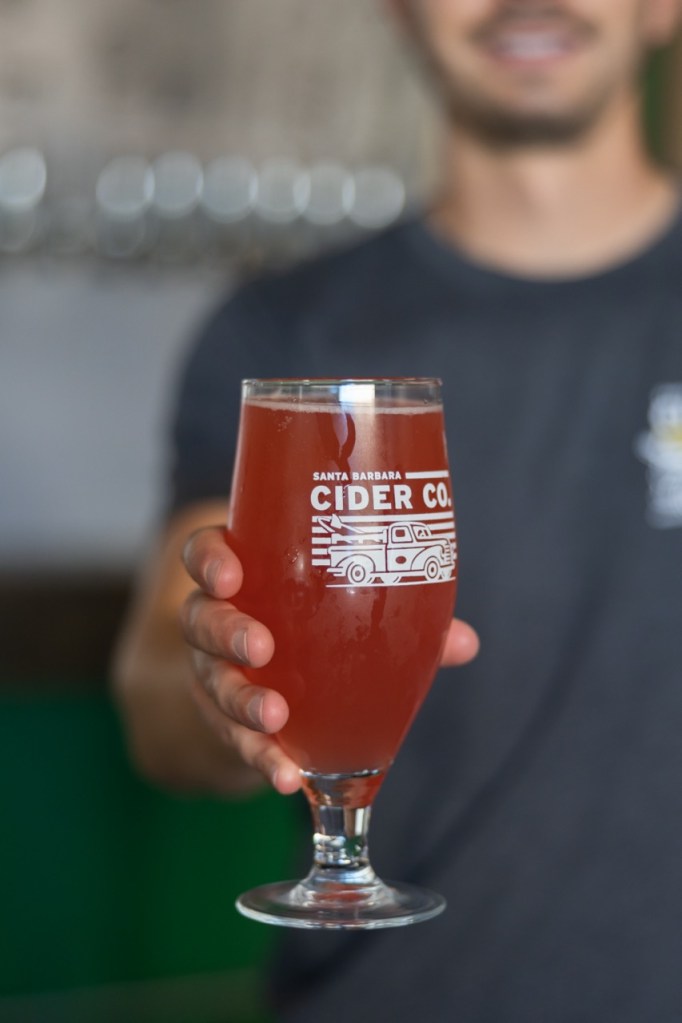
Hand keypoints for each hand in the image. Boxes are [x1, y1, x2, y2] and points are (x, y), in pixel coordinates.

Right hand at [181, 525, 479, 795]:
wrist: (272, 679)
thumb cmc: (318, 623)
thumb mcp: (347, 612)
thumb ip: (402, 620)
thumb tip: (464, 641)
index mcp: (244, 574)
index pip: (205, 554)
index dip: (210, 561)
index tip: (231, 576)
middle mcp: (215, 619)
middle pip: (201, 618)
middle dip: (228, 633)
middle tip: (261, 648)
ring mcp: (212, 672)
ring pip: (212, 682)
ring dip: (242, 702)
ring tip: (275, 719)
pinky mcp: (223, 722)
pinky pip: (233, 739)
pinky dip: (261, 757)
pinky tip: (287, 776)